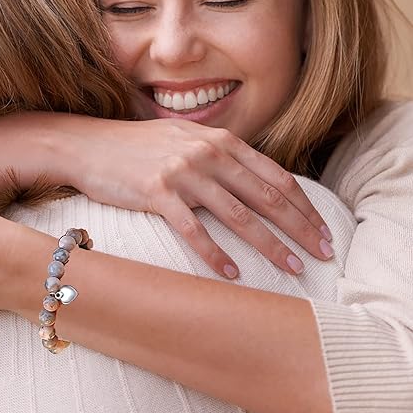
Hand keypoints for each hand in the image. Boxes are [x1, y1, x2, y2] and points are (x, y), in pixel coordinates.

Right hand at [58, 117, 333, 277]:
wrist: (87, 145)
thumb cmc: (137, 146)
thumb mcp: (184, 138)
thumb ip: (219, 154)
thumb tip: (252, 181)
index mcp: (218, 139)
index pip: (274, 175)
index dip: (303, 204)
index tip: (322, 229)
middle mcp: (205, 152)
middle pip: (264, 195)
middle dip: (300, 227)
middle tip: (324, 255)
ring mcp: (181, 171)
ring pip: (236, 213)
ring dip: (269, 244)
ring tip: (293, 268)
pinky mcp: (156, 191)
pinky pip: (193, 228)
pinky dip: (214, 253)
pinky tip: (232, 274)